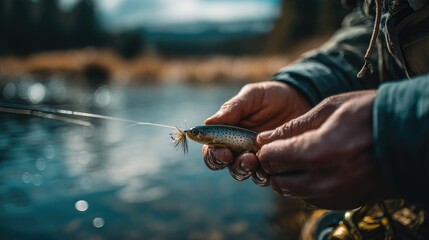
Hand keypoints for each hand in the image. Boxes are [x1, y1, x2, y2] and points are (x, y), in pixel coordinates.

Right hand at [202, 81, 310, 182]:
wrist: (300, 99)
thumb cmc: (271, 96)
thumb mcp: (252, 95)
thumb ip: (232, 108)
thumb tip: (207, 122)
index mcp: (226, 132)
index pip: (211, 150)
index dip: (212, 155)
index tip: (223, 152)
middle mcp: (237, 148)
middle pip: (225, 166)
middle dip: (233, 164)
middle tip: (246, 158)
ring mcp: (254, 158)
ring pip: (243, 173)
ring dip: (247, 170)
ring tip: (257, 160)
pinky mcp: (272, 165)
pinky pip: (265, 177)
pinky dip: (266, 175)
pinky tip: (273, 168)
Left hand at [257, 91, 397, 208]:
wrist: (408, 137)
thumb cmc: (369, 115)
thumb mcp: (330, 109)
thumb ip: (293, 127)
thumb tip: (265, 138)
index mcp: (317, 152)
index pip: (270, 159)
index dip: (266, 149)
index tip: (270, 142)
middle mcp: (323, 181)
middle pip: (277, 181)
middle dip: (274, 165)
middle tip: (283, 150)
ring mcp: (334, 195)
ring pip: (292, 192)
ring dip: (289, 176)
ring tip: (301, 157)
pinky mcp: (343, 203)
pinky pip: (310, 199)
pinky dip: (306, 186)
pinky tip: (317, 169)